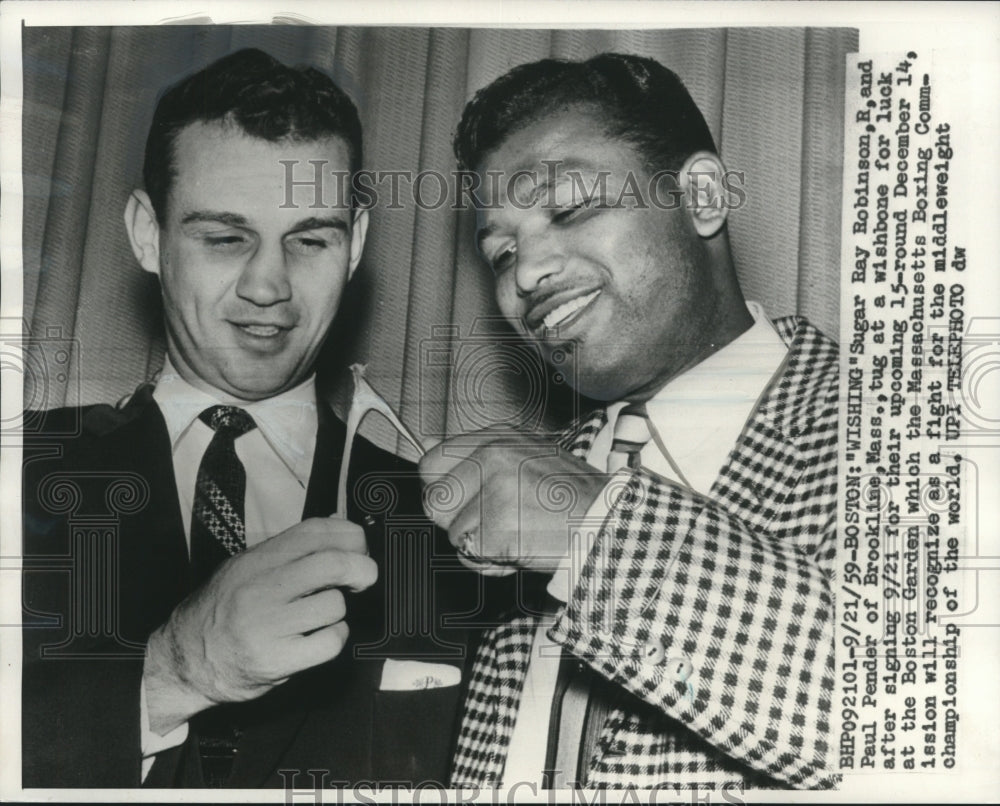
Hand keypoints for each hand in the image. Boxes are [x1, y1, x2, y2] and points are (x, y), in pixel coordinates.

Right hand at [144, 517, 375, 733]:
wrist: (184, 660)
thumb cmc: (221, 612)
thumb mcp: (247, 568)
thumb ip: (291, 549)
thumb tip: (337, 524)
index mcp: (257, 560)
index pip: (315, 531)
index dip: (350, 535)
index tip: (359, 547)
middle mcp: (261, 588)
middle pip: (333, 564)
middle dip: (362, 569)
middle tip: (363, 579)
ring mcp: (267, 625)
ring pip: (334, 605)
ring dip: (340, 610)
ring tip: (323, 615)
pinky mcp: (275, 660)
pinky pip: (329, 642)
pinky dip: (335, 638)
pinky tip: (320, 637)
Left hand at [418, 429, 608, 575]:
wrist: (608, 522)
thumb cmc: (569, 497)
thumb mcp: (524, 458)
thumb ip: (476, 458)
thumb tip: (425, 450)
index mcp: (496, 438)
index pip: (430, 462)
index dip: (443, 491)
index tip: (462, 503)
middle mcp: (492, 456)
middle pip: (435, 501)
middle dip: (456, 522)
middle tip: (490, 525)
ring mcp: (495, 489)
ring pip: (452, 533)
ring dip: (476, 546)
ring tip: (513, 536)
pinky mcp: (499, 523)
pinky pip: (470, 555)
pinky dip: (490, 563)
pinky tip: (518, 551)